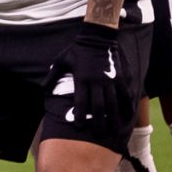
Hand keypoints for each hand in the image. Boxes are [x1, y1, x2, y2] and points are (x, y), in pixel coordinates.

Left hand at [61, 23, 132, 139]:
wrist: (98, 36)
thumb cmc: (77, 49)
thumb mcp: (61, 60)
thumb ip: (53, 76)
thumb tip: (43, 88)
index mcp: (81, 79)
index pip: (80, 102)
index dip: (79, 116)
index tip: (78, 126)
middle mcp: (96, 82)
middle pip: (98, 107)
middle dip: (98, 122)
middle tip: (98, 134)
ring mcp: (110, 80)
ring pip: (112, 103)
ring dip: (113, 118)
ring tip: (114, 130)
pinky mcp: (120, 77)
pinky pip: (124, 94)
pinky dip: (126, 105)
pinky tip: (127, 115)